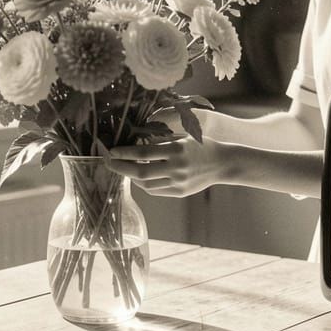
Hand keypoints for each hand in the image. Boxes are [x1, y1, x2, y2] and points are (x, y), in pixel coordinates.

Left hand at [106, 136, 228, 196]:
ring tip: (125, 169)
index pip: (143, 152)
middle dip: (120, 167)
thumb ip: (161, 141)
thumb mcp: (182, 137)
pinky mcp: (180, 192)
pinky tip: (140, 177)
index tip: (111, 151)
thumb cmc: (201, 146)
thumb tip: (134, 143)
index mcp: (176, 150)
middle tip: (109, 162)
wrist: (222, 163)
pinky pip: (155, 191)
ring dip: (131, 177)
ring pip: (146, 184)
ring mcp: (178, 182)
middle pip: (140, 171)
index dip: (124, 153)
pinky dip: (144, 184)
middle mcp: (176, 167)